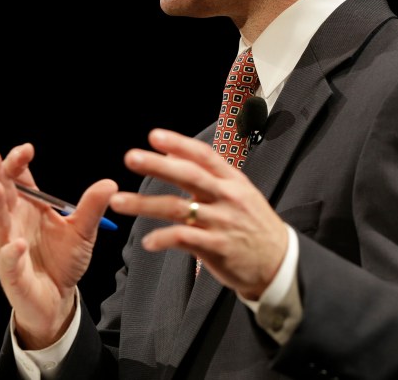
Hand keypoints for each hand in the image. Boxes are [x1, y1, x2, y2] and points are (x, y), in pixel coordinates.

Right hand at [0, 139, 117, 348]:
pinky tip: (18, 244)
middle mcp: (13, 222)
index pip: (18, 178)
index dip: (17, 161)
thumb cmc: (63, 260)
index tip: (27, 149)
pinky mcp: (11, 273)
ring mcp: (8, 246)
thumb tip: (110, 183)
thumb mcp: (82, 231)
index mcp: (29, 207)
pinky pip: (8, 261)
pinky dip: (11, 253)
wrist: (58, 298)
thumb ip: (92, 207)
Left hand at [108, 128, 288, 300]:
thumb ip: (208, 175)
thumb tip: (173, 155)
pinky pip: (184, 239)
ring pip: (178, 209)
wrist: (278, 261)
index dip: (179, 144)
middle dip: (158, 166)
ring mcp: (222, 222)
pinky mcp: (217, 247)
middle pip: (189, 176)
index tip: (154, 136)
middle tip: (131, 157)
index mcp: (233, 180)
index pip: (204, 156)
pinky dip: (163, 239)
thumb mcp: (239, 192)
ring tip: (119, 202)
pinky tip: (147, 241)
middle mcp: (227, 197)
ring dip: (145, 204)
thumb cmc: (253, 224)